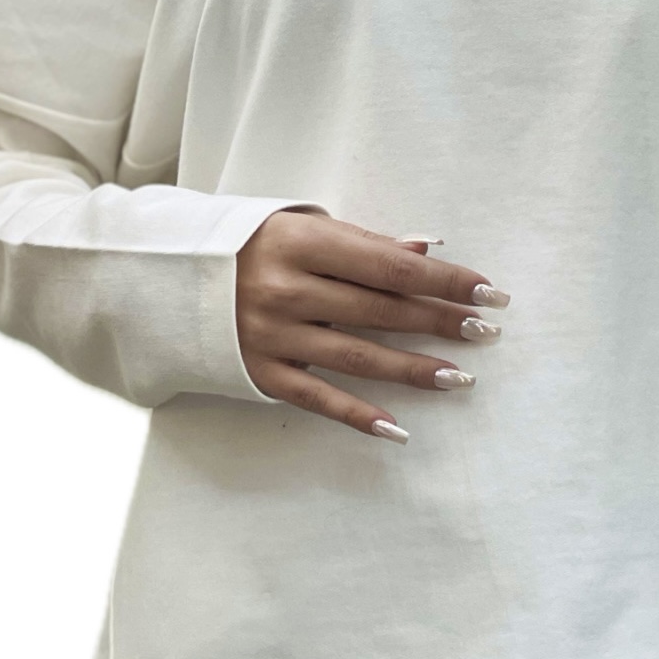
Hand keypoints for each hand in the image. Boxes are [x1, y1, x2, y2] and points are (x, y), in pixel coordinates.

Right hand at [235, 210, 509, 442]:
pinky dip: (359, 415)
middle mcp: (288, 289)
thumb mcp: (305, 229)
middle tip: (486, 333)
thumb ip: (366, 244)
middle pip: (382, 311)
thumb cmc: (256, 247)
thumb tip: (428, 251)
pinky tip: (397, 429)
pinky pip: (318, 398)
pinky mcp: (261, 372)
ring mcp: (272, 335)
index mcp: (304, 243)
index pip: (392, 266)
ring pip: (358, 357)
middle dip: (440, 322)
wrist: (171, 278)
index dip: (445, 281)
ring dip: (414, 370)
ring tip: (460, 378)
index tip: (487, 294)